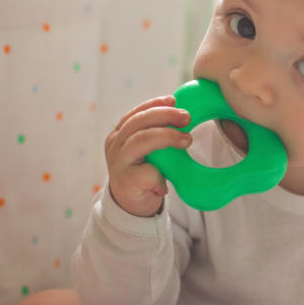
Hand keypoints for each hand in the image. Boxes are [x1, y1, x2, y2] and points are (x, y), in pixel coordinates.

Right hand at [105, 96, 192, 216]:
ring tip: (186, 140)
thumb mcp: (148, 149)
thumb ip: (157, 134)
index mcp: (121, 134)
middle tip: (187, 117)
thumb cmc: (144, 172)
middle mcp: (116, 144)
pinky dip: (160, 176)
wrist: (131, 205)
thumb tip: (184, 115)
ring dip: (167, 137)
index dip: (155, 104)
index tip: (174, 99)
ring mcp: (118, 162)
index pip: (136, 113)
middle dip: (165, 116)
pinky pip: (146, 172)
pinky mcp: (126, 181)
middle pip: (139, 122)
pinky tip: (166, 184)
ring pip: (141, 140)